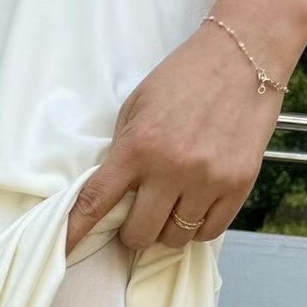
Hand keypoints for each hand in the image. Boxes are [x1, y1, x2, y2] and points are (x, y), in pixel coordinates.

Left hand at [65, 19, 285, 256]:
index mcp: (139, 147)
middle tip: (142, 212)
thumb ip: (121, 152)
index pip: (96, 202)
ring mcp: (207, 179)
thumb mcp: (137, 107)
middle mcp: (172, 168)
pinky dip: (198, 227)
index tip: (63, 253)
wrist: (244, 54)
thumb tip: (109, 197)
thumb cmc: (184, 79)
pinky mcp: (238, 185)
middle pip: (139, 235)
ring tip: (174, 202)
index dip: (76, 232)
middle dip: (135, 231)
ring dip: (168, 229)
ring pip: (174, 239)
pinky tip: (197, 204)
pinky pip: (208, 233)